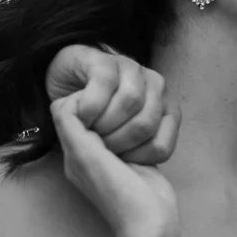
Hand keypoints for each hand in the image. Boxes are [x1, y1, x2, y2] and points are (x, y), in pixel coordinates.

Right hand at [46, 46, 179, 164]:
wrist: (71, 80)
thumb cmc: (100, 117)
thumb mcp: (124, 139)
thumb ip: (140, 150)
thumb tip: (143, 175)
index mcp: (166, 107)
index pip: (162, 146)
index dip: (137, 158)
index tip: (118, 160)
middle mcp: (155, 84)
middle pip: (146, 123)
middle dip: (118, 142)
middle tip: (100, 145)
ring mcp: (131, 68)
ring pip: (131, 100)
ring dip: (105, 124)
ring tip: (90, 130)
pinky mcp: (105, 60)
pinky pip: (104, 83)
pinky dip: (91, 105)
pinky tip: (83, 115)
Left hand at [51, 92, 178, 236]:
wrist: (151, 224)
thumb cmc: (118, 195)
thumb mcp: (87, 157)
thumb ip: (71, 127)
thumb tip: (66, 102)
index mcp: (73, 151)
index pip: (68, 109)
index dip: (84, 101)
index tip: (101, 107)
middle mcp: (90, 151)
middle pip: (94, 111)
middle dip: (108, 110)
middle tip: (121, 124)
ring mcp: (115, 155)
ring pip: (117, 120)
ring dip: (128, 122)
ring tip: (135, 138)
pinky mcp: (137, 157)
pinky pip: (136, 133)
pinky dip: (142, 133)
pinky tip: (146, 143)